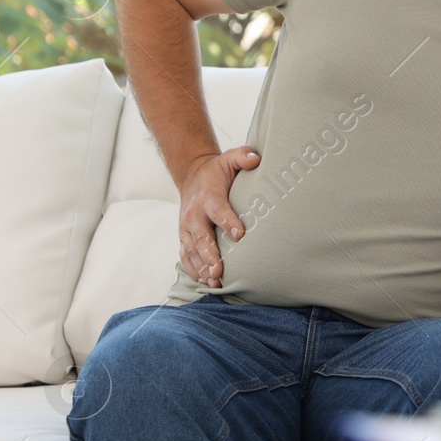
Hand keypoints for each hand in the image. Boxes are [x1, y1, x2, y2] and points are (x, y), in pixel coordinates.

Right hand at [177, 146, 259, 287]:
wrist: (192, 176)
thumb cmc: (217, 172)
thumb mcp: (229, 159)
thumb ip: (243, 156)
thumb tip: (256, 158)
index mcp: (208, 197)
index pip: (218, 211)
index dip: (228, 222)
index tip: (240, 235)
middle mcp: (194, 215)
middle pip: (201, 237)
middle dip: (210, 255)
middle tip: (219, 270)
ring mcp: (187, 229)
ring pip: (192, 251)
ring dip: (202, 267)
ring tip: (213, 282)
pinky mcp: (185, 238)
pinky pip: (186, 256)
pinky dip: (193, 270)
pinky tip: (205, 283)